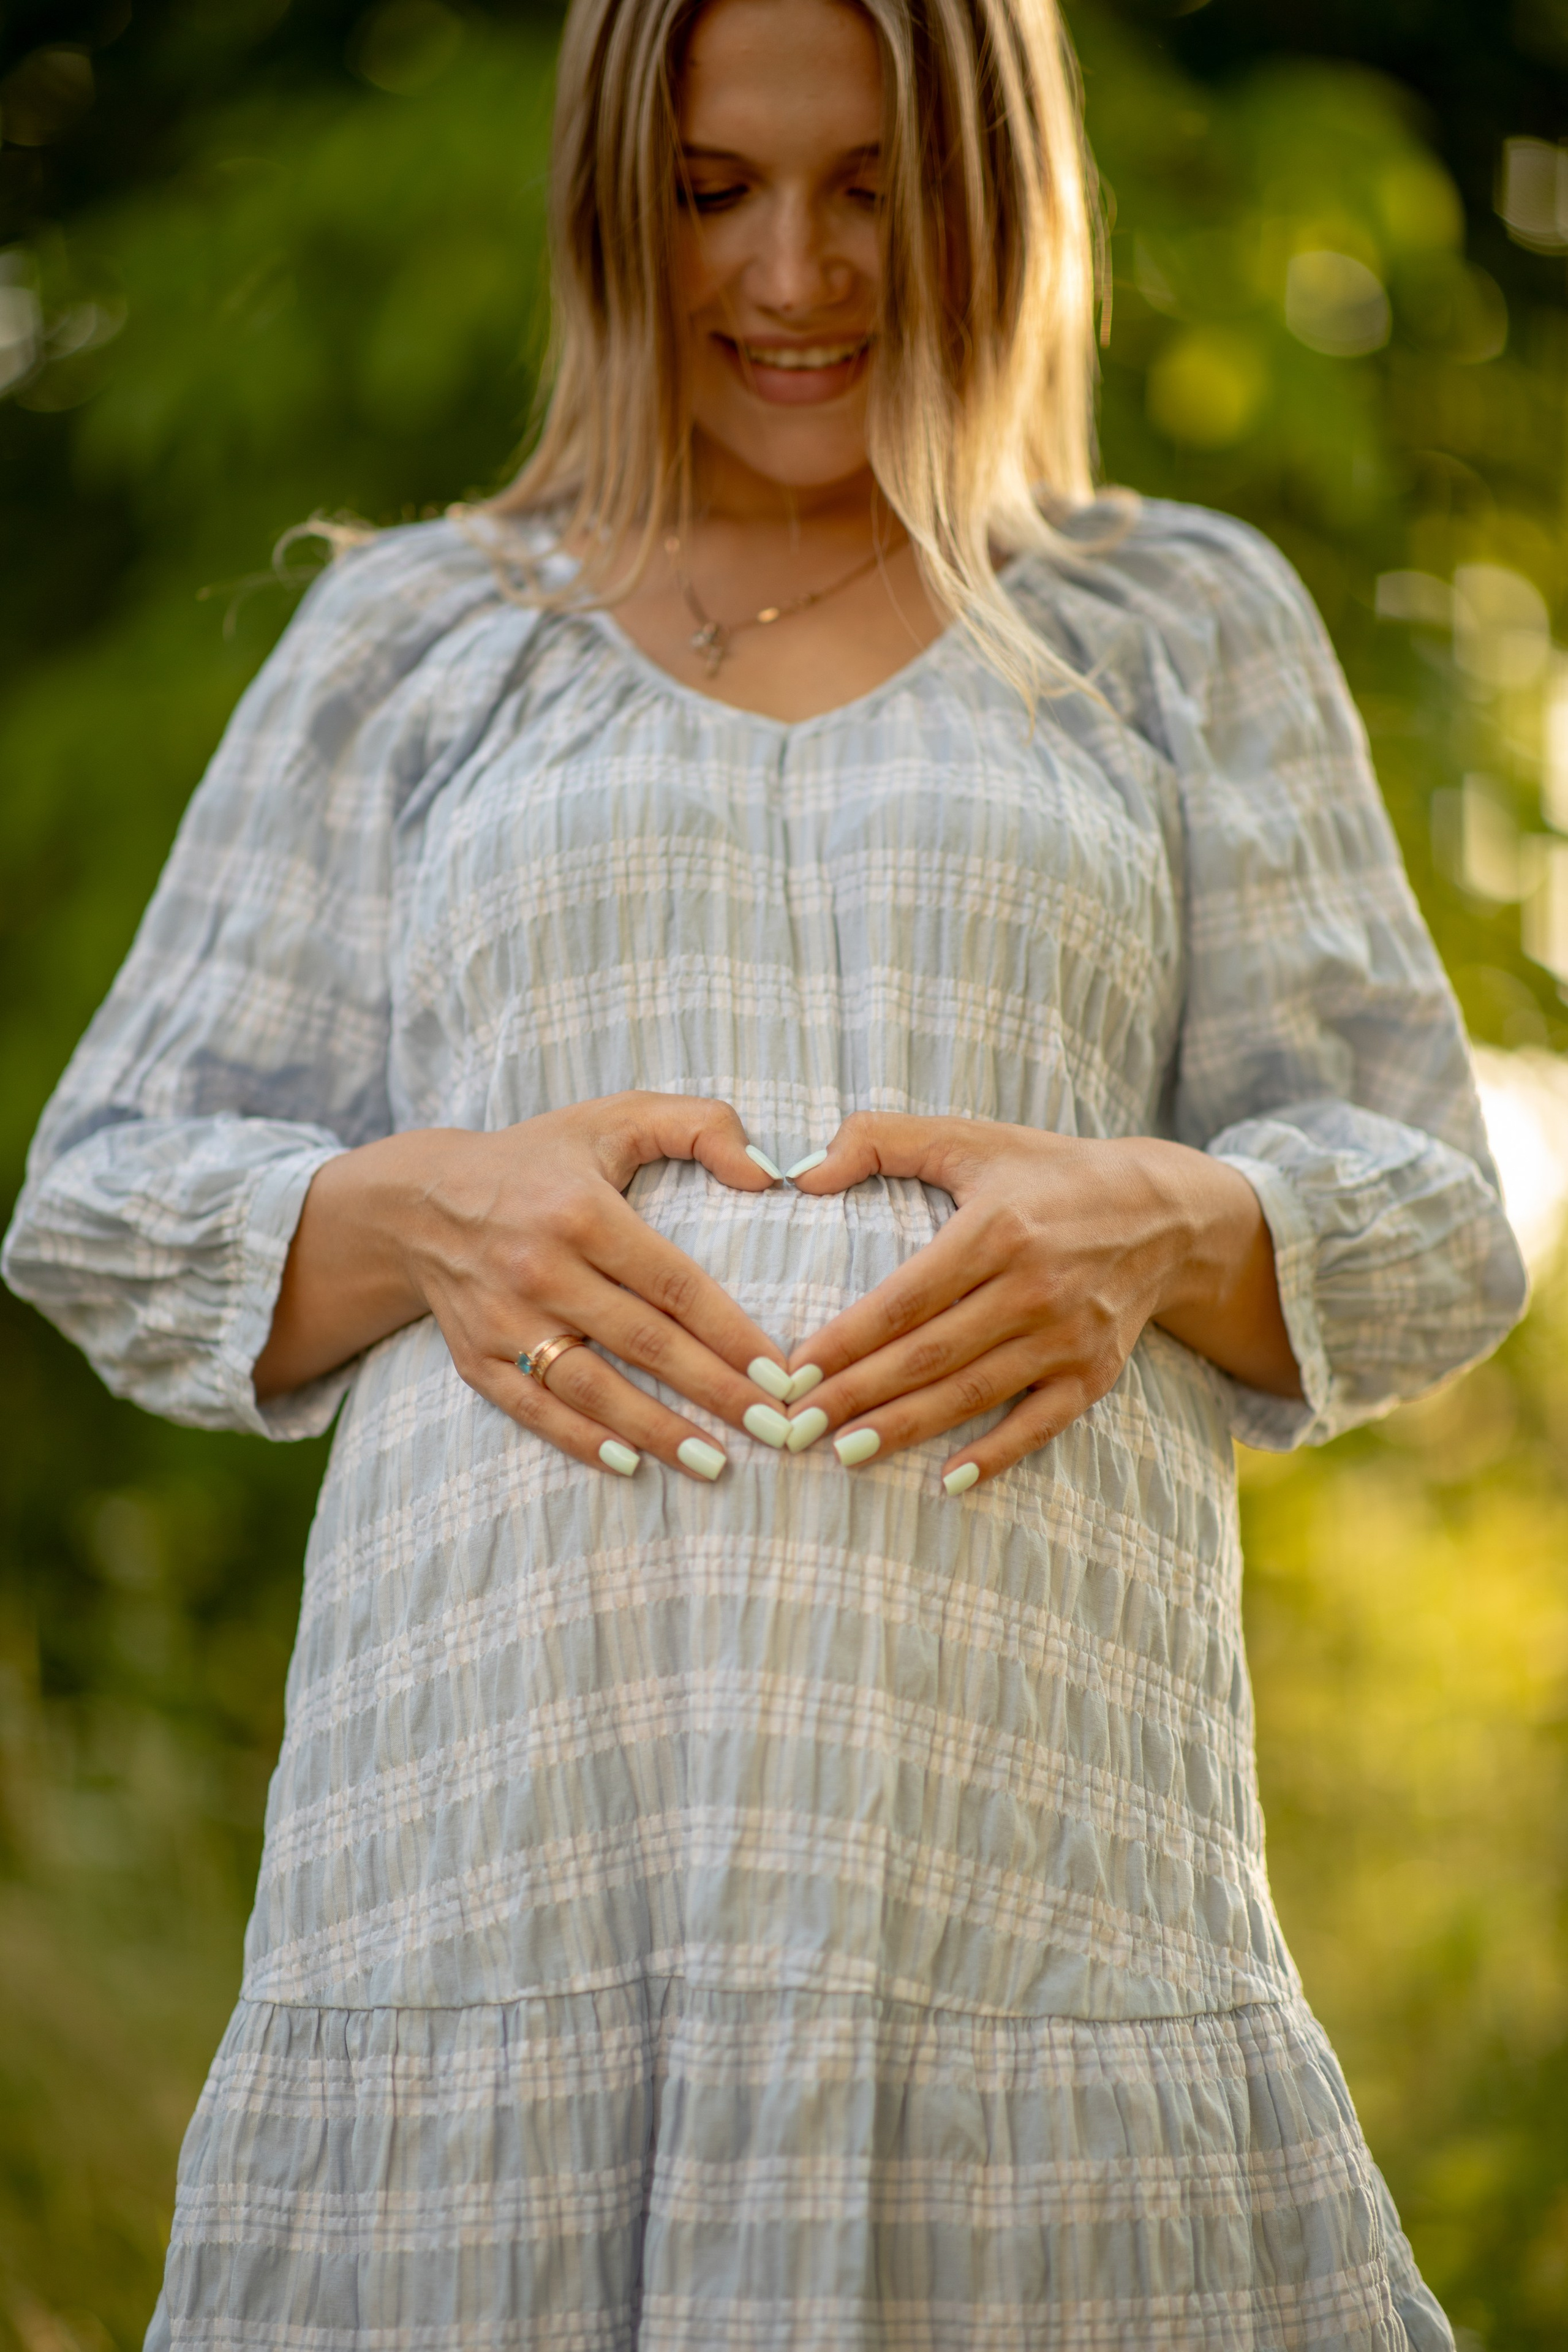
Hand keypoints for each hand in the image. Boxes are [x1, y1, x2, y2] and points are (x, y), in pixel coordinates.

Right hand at [255, 1091, 791, 1479]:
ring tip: (716, 1462)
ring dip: (657, 1431)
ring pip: (592, 1388)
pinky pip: (534, 1409)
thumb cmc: (540, 1159)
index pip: (673, 1284)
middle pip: (644, 1343)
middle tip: (773, 1428)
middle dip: (715, 1391)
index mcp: (582, 1212)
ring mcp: (503, 1319)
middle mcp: (540, 1269)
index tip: (779, 1372)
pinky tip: (631, 1465)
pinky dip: (580, 1442)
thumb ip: (700, 1125)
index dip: (730, 1332)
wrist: (420, 1199)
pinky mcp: (475, 1357)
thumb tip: (769, 1173)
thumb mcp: (616, 1116)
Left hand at [781, 1113, 1299, 1488]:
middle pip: (929, 1354)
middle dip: (857, 1394)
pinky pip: (1040, 1424)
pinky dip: (996, 1456)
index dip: (847, 1338)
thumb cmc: (1048, 1173)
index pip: (905, 1297)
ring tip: (845, 1453)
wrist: (1165, 1213)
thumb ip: (881, 1140)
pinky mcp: (1095, 1373)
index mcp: (997, 1228)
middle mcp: (1034, 1287)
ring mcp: (1068, 1336)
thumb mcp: (970, 1137)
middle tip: (796, 1426)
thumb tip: (803, 1175)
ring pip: (972, 1393)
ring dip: (906, 1428)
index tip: (793, 1370)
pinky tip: (947, 1481)